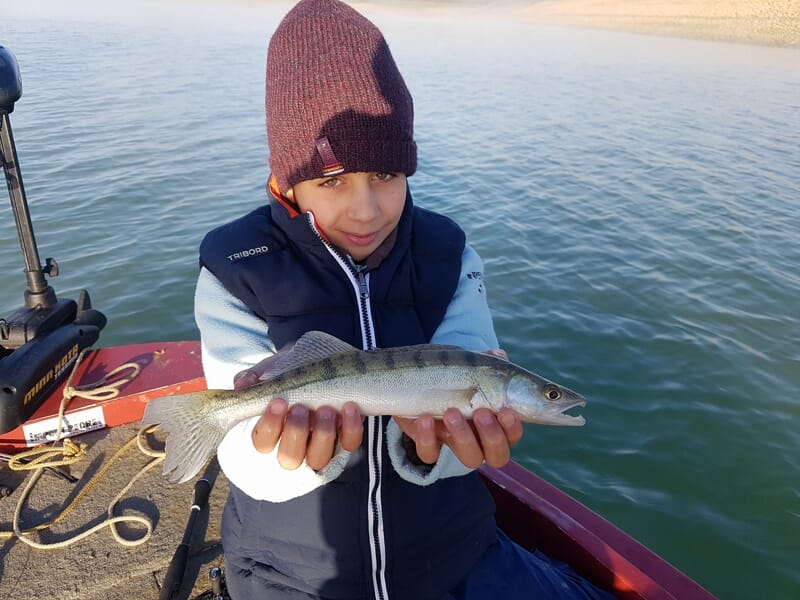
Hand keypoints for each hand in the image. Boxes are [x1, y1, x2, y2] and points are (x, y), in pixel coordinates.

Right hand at [233, 360, 363, 469]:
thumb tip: (244, 383)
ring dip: (322, 433)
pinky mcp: (345, 440)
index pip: (262, 442)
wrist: (329, 369)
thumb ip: (255, 376)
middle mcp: (296, 445)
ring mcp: (321, 445)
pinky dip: (351, 428)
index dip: (269, 426)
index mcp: (272, 432)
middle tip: (301, 408)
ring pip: (319, 456)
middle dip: (295, 432)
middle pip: (289, 458)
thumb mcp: (272, 370)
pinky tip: (349, 407)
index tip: (278, 402)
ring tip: (325, 409)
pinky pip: (349, 443)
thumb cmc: (293, 374)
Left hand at [393, 347, 521, 468]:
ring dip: (463, 437)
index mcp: (495, 422)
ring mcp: (454, 443)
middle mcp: (479, 439)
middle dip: (492, 436)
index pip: (512, 436)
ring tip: (452, 412)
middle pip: (497, 456)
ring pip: (469, 458)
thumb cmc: (453, 374)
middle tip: (481, 412)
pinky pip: (429, 454)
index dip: (512, 429)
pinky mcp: (428, 443)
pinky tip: (425, 418)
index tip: (506, 411)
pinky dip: (427, 439)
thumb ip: (485, 361)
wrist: (417, 380)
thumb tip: (499, 355)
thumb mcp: (468, 365)